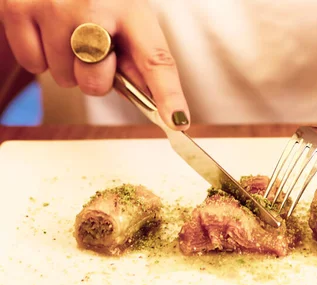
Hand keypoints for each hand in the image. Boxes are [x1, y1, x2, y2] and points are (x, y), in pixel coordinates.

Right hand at [0, 0, 189, 129]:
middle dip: (94, 78)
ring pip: (63, 78)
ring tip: (68, 32)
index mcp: (131, 9)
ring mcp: (54, 7)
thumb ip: (137, 59)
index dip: (169, 95)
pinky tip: (46, 29)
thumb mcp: (125, 17)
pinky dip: (38, 55)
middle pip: (96, 83)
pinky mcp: (19, 8)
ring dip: (66, 64)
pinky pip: (33, 65)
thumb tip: (156, 103)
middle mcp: (95, 5)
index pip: (156, 60)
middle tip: (91, 49)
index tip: (177, 121)